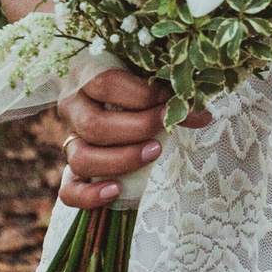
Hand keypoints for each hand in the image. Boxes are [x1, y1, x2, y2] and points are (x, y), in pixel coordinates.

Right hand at [52, 68, 213, 209]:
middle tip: (166, 128)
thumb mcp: (148, 81)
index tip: (171, 102)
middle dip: (137, 128)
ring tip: (155, 152)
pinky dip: (90, 195)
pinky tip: (116, 190)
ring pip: (81, 158)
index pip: (105, 83)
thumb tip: (202, 114)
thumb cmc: (136, 85)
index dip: (143, 95)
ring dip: (122, 159)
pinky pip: (69, 190)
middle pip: (94, 125)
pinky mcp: (71, 171)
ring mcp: (69, 141)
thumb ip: (169, 95)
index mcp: (86, 76)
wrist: (116, 103)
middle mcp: (72, 108)